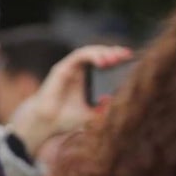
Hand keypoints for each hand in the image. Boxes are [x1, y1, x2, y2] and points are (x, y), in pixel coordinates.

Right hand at [8, 44, 132, 158]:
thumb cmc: (64, 120)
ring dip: (103, 52)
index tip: (128, 58)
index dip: (115, 57)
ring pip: (88, 51)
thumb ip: (101, 110)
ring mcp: (68, 68)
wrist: (46, 124)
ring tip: (114, 59)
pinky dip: (92, 56)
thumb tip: (110, 100)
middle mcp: (75, 70)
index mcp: (82, 78)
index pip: (100, 60)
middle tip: (125, 55)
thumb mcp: (90, 116)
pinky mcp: (62, 68)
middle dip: (112, 51)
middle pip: (96, 53)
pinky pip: (79, 55)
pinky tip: (102, 62)